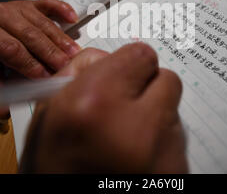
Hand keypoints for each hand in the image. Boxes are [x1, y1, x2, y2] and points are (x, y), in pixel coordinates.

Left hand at [0, 0, 79, 86]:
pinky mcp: (31, 3)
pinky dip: (63, 10)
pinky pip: (49, 4)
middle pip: (31, 35)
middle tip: (66, 67)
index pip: (11, 49)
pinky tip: (73, 19)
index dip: (30, 64)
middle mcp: (0, 14)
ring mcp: (17, 6)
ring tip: (74, 54)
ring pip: (43, 23)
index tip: (45, 77)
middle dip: (51, 53)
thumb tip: (2, 110)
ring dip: (61, 40)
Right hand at [20, 43, 187, 172]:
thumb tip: (107, 59)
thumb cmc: (54, 172)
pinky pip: (177, 137)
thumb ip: (78, 76)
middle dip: (145, 86)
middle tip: (125, 103)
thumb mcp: (47, 118)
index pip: (141, 54)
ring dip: (153, 114)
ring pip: (173, 109)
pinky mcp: (179, 172)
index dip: (128, 63)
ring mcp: (164, 154)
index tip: (120, 73)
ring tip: (125, 138)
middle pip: (166, 78)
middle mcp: (136, 127)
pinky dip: (160, 140)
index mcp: (95, 105)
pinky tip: (136, 157)